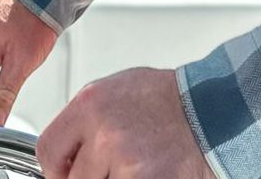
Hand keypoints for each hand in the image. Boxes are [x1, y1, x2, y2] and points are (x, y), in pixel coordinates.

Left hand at [37, 67, 216, 178]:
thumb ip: (86, 118)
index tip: (64, 173)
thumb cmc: (167, 99)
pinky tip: (149, 173)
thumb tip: (67, 146)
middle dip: (90, 177)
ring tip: (135, 165)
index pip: (48, 150)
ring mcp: (125, 161)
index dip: (56, 169)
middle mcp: (104, 133)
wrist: (211, 108)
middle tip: (111, 168)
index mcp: (90, 104)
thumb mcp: (116, 91)